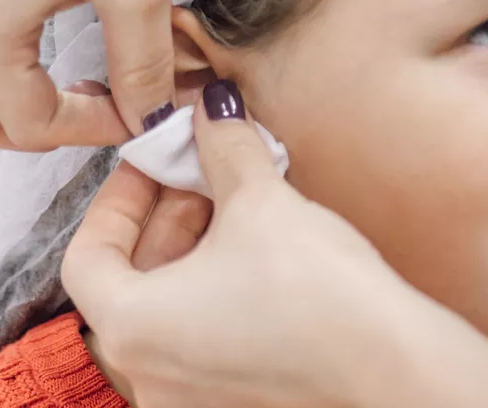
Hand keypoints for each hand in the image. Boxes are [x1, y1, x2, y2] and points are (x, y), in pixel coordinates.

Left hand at [62, 81, 487, 407]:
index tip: (151, 166)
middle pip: (132, 281)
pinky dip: (216, 292)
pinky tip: (259, 257)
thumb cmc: (324, 300)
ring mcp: (192, 400)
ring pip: (171, 310)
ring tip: (238, 208)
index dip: (118, 198)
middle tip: (204, 175)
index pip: (88, 255)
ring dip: (194, 252)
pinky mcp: (234, 403)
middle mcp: (150, 377)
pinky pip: (204, 337)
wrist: (400, 372)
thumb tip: (213, 109)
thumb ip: (225, 149)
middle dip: (167, 217)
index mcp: (133, 330)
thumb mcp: (263, 205)